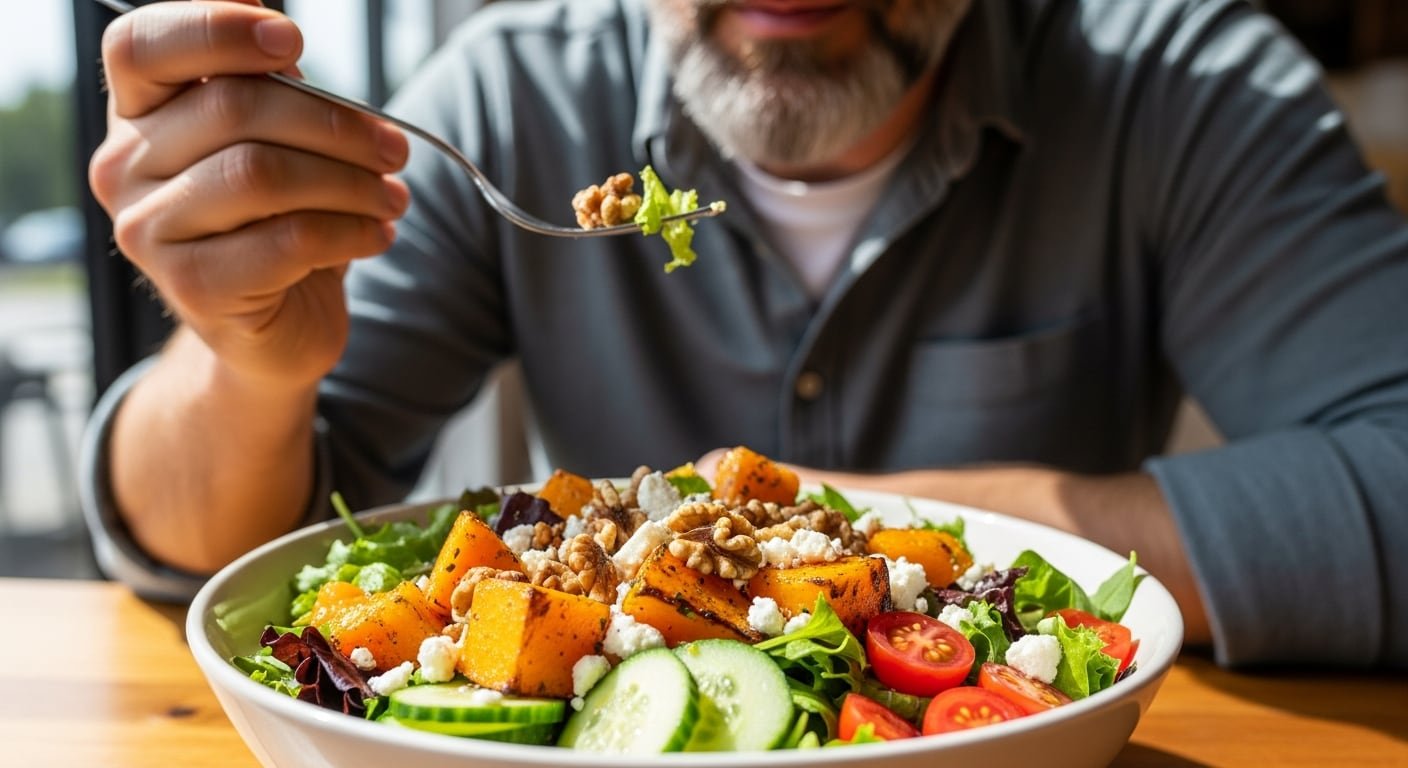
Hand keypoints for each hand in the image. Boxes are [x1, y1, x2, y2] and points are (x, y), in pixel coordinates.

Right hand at [88, 0, 409, 390]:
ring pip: (262, 173)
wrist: (277, 329)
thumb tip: (285, 39)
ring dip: (351, 181)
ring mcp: (149, 231)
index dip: (216, 28)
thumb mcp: (278, 145)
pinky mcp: (192, 288)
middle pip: (232, 107)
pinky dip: (350, 231)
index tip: (294, 43)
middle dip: (336, 123)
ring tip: (393, 197)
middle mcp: (125, 167)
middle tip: (395, 149)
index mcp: (139, 114)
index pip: (141, 46)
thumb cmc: (279, 223)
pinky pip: (287, 240)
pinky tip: (378, 234)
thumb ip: (273, 89)